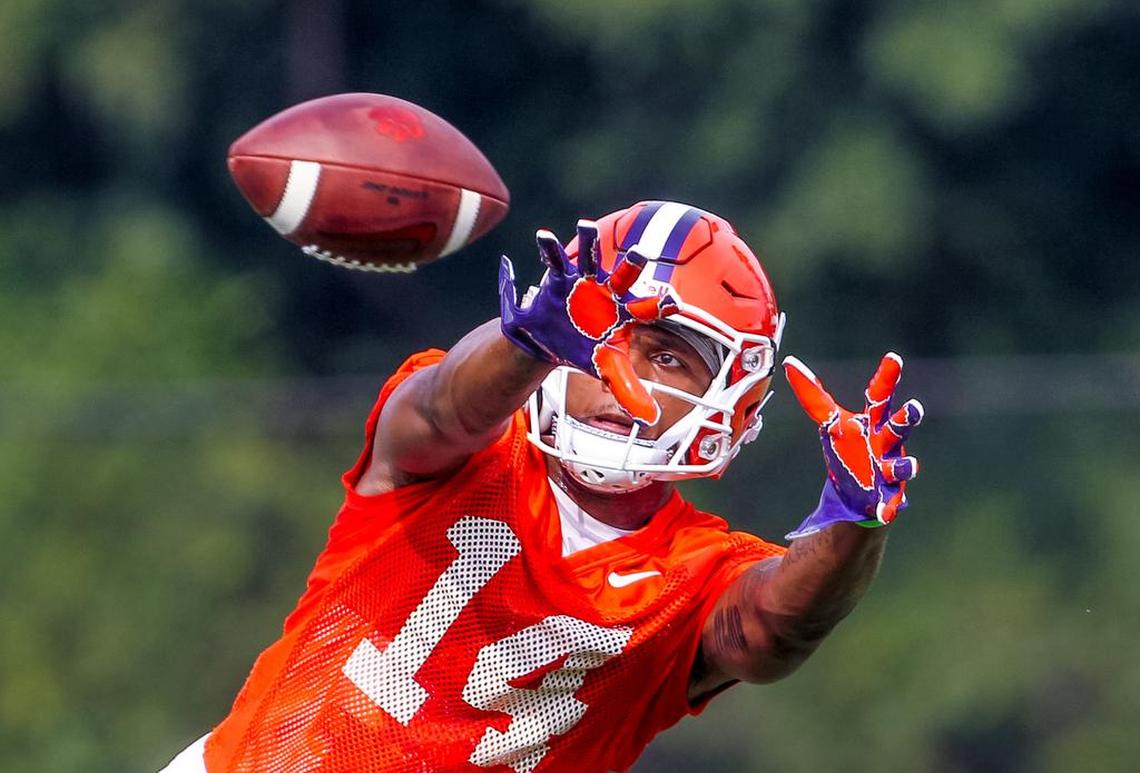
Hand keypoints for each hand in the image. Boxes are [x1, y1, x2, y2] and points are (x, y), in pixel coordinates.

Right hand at [499, 220, 677, 426]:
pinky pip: (554, 261)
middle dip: (630, 265)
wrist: (555, 340)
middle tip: (640, 253)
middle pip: (622, 277)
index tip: (675, 300)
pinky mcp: (559, 278)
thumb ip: (628, 391)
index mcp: (623, 313)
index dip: (660, 304)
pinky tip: (543, 236)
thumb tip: (651, 421)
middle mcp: (607, 291)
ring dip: (588, 243)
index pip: (646, 309)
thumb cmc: (589, 349)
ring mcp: (584, 281)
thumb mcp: (608, 369)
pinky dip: (549, 249)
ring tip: (585, 226)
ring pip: (588, 259)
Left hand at [782, 353, 923, 539]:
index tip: (893, 357)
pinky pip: (890, 502)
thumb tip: (789, 363)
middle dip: (907, 418)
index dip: (886, 376)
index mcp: (872, 422)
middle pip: (898, 427)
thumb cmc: (850, 446)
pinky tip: (884, 512)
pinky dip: (888, 507)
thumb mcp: (830, 420)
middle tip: (914, 408)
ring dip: (904, 466)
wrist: (858, 490)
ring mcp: (890, 469)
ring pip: (900, 466)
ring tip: (909, 467)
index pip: (879, 395)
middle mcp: (886, 442)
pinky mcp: (888, 496)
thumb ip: (812, 394)